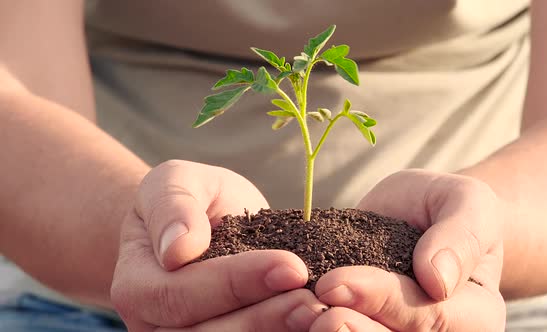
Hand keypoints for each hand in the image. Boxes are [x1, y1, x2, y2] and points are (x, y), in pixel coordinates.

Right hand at [111, 160, 325, 330]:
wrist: (201, 223)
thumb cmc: (188, 199)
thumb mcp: (175, 182)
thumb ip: (172, 206)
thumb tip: (177, 249)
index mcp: (137, 285)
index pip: (180, 295)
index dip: (235, 284)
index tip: (290, 266)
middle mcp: (154, 325)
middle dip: (262, 319)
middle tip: (312, 302)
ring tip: (316, 314)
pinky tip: (311, 324)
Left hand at [311, 170, 505, 330]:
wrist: (418, 216)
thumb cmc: (445, 208)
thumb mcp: (466, 203)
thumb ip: (461, 236)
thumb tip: (437, 280)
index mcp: (474, 315)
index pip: (429, 317)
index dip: (381, 301)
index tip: (334, 283)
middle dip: (353, 331)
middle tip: (314, 315)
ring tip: (300, 317)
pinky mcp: (368, 325)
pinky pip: (347, 330)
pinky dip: (314, 327)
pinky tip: (291, 318)